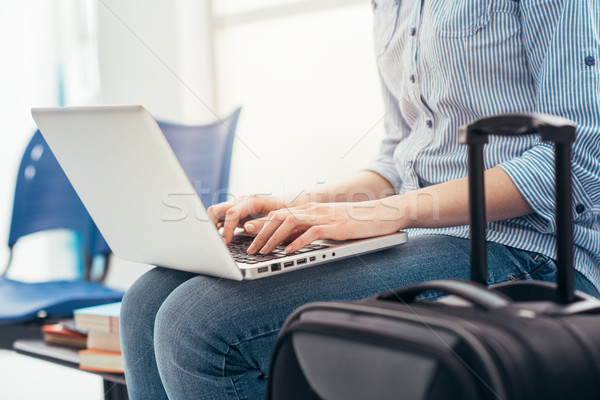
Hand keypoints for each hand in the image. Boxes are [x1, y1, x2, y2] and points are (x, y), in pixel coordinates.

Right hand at [207, 195, 285, 243]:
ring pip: (216, 213)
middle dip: (211, 224)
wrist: (290, 204)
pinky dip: (217, 227)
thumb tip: (246, 227)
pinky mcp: (237, 214)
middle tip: (214, 242)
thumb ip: (262, 223)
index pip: (232, 212)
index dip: (227, 228)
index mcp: (251, 201)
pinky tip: (220, 238)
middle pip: (217, 209)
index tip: (225, 242)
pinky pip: (222, 218)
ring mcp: (238, 207)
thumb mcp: (278, 218)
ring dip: (212, 226)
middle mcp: (241, 202)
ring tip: (214, 241)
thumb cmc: (286, 210)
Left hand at [246, 200, 403, 254]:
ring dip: (274, 239)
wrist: (384, 213)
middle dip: (261, 234)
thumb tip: (292, 244)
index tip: (248, 237)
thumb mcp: (330, 225)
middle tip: (250, 250)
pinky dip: (298, 243)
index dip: (261, 225)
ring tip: (264, 253)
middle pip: (279, 218)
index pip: (279, 214)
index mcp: (310, 210)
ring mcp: (324, 217)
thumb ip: (312, 231)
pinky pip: (311, 233)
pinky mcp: (336, 226)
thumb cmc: (357, 222)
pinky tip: (289, 253)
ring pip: (290, 223)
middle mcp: (314, 210)